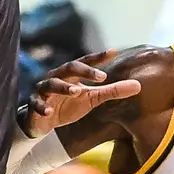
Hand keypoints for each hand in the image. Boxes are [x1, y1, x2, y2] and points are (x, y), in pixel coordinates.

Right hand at [23, 53, 141, 136]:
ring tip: (77, 91)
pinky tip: (49, 111)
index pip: (86, 62)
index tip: (114, 52)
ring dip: (64, 87)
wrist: (42, 121)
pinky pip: (36, 104)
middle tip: (102, 77)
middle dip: (84, 71)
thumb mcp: (92, 98)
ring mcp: (44, 91)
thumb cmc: (68, 105)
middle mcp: (57, 77)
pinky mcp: (34, 105)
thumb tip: (138, 86)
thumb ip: (113, 91)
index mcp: (72, 74)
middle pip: (69, 68)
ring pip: (51, 84)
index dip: (98, 57)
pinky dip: (42, 107)